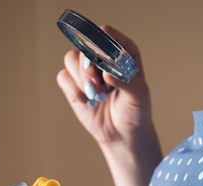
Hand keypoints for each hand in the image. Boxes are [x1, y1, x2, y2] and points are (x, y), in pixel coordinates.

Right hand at [56, 26, 153, 147]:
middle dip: (88, 66)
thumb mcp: (138, 96)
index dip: (100, 45)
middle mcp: (103, 56)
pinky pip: (63, 77)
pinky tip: (86, 102)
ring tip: (96, 96)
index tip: (100, 62)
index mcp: (123, 51)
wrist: (122, 133)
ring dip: (81, 79)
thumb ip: (126, 82)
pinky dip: (73, 90)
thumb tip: (107, 73)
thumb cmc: (135, 111)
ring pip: (71, 59)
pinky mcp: (74, 84)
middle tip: (97, 85)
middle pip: (84, 45)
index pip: (106, 34)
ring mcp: (86, 69)